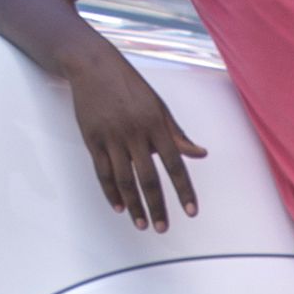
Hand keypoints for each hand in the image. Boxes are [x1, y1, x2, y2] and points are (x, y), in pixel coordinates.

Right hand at [70, 38, 204, 230]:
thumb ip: (178, 134)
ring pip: (124, 179)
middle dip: (157, 206)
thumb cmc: (130, 87)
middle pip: (148, 178)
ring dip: (134, 205)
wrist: (92, 65)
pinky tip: (119, 207)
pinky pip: (103, 171)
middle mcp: (134, 132)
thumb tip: (201, 154)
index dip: (184, 190)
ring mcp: (111, 136)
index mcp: (156, 124)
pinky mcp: (92, 138)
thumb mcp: (159, 107)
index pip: (175, 164)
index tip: (191, 212)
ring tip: (141, 224)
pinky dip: (111, 192)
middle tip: (162, 228)